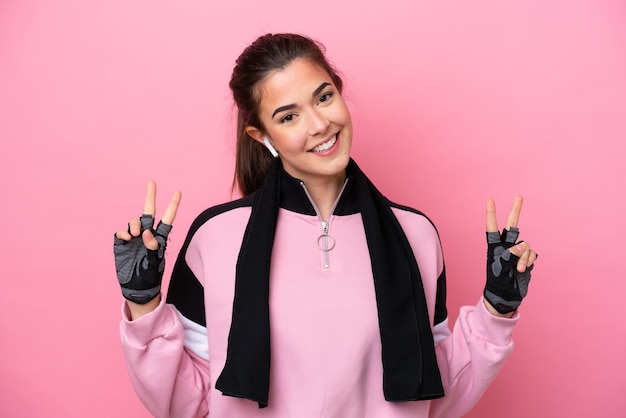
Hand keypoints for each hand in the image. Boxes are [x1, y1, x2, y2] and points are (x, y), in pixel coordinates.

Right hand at [113, 181, 180, 303]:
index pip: (167, 219)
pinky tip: (126, 238)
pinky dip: (123, 232)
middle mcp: (147, 234)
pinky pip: (122, 232)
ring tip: (134, 234)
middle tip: (151, 182)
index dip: (172, 206)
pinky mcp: (122, 243)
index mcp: (160, 238)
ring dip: (134, 224)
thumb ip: (153, 246)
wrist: (136, 287)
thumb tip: (146, 232)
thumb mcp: (155, 261)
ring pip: (135, 221)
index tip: (178, 192)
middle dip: (150, 197)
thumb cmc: (150, 275)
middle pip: (149, 212)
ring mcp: (134, 238)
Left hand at [483, 196, 537, 314]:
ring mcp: (517, 252)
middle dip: (516, 211)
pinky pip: (532, 254)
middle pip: (512, 225)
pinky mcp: (526, 259)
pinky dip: (529, 261)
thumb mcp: (500, 268)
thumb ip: (510, 255)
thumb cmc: (497, 282)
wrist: (506, 296)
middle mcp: (506, 246)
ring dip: (524, 257)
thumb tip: (523, 245)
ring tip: (519, 269)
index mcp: (494, 247)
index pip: (492, 227)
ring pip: (525, 245)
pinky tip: (524, 269)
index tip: (490, 200)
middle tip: (519, 196)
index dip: (491, 214)